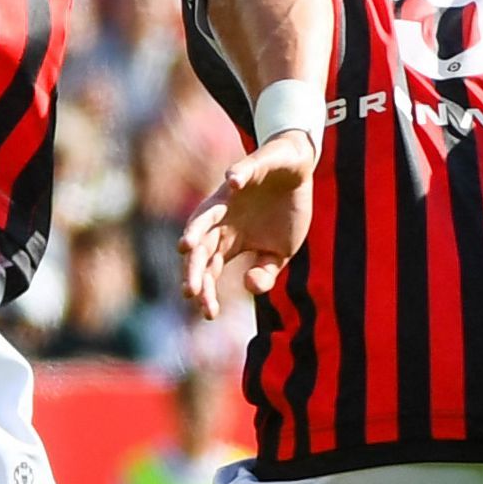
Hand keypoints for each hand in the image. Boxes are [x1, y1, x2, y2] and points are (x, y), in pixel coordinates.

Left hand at [181, 132, 319, 318]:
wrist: (294, 171)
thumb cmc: (283, 213)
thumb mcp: (281, 252)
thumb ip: (266, 273)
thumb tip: (249, 287)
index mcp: (228, 240)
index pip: (209, 269)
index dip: (207, 291)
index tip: (209, 314)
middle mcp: (221, 220)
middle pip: (200, 248)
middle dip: (194, 270)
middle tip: (190, 292)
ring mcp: (230, 196)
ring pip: (205, 213)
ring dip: (195, 229)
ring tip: (187, 245)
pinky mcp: (247, 169)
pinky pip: (240, 172)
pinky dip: (237, 176)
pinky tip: (234, 184)